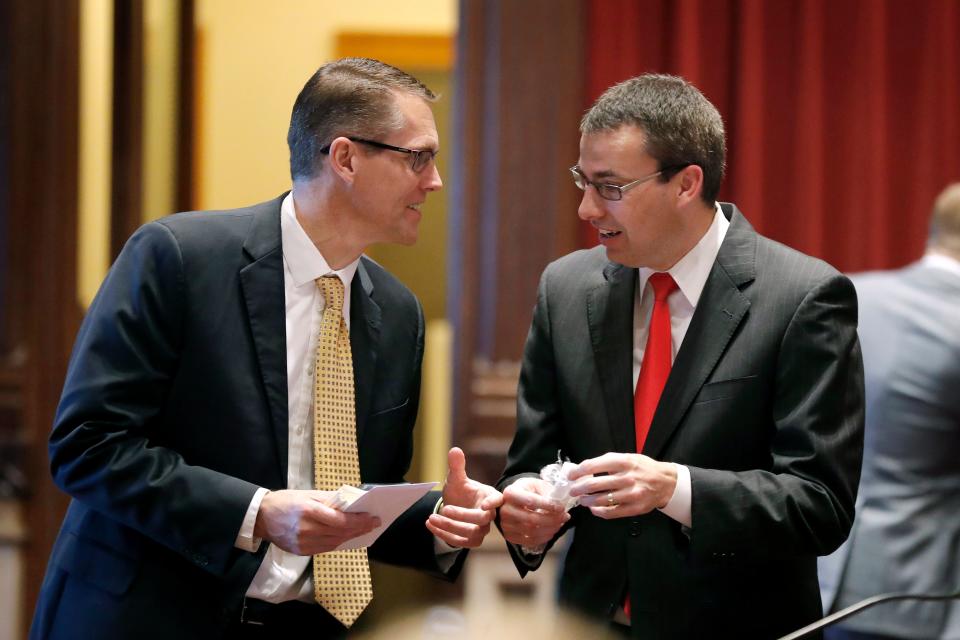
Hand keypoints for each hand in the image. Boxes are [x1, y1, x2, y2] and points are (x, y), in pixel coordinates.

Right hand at [253, 489, 379, 554]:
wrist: (262, 517)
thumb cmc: (286, 501)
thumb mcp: (308, 494)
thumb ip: (330, 499)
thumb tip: (352, 503)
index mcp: (309, 511)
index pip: (340, 520)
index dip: (359, 521)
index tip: (372, 518)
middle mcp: (307, 529)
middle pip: (340, 532)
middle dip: (360, 528)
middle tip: (374, 524)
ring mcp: (304, 543)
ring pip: (335, 542)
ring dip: (352, 537)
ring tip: (364, 530)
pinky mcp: (301, 551)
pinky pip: (326, 548)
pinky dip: (339, 542)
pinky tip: (348, 537)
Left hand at [426, 447, 502, 547]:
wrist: (455, 507)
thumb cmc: (460, 491)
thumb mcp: (456, 478)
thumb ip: (457, 466)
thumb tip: (454, 450)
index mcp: (490, 497)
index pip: (497, 500)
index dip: (492, 503)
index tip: (484, 505)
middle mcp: (489, 515)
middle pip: (482, 519)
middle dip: (463, 515)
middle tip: (445, 508)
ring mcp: (482, 529)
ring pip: (471, 533)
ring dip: (450, 527)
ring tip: (432, 518)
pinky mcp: (472, 541)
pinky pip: (461, 542)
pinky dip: (444, 534)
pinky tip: (430, 525)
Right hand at [499, 476, 569, 547]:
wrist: (515, 500)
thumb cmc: (528, 490)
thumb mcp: (537, 484)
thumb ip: (548, 492)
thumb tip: (559, 505)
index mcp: (510, 493)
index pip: (531, 501)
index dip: (548, 506)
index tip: (561, 507)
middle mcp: (505, 510)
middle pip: (532, 519)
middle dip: (552, 520)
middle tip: (564, 517)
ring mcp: (506, 525)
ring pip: (532, 532)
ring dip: (550, 529)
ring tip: (560, 523)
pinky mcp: (510, 536)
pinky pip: (530, 541)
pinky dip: (544, 538)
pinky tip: (551, 530)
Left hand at [567, 452, 676, 518]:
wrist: (666, 482)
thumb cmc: (643, 468)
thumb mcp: (627, 458)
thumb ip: (608, 462)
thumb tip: (584, 470)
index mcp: (624, 462)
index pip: (594, 465)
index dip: (578, 471)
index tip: (571, 475)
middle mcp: (627, 477)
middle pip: (595, 484)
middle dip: (579, 488)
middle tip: (573, 490)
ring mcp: (632, 494)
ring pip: (601, 500)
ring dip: (587, 501)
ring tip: (583, 500)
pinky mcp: (635, 508)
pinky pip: (612, 512)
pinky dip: (599, 512)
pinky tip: (594, 509)